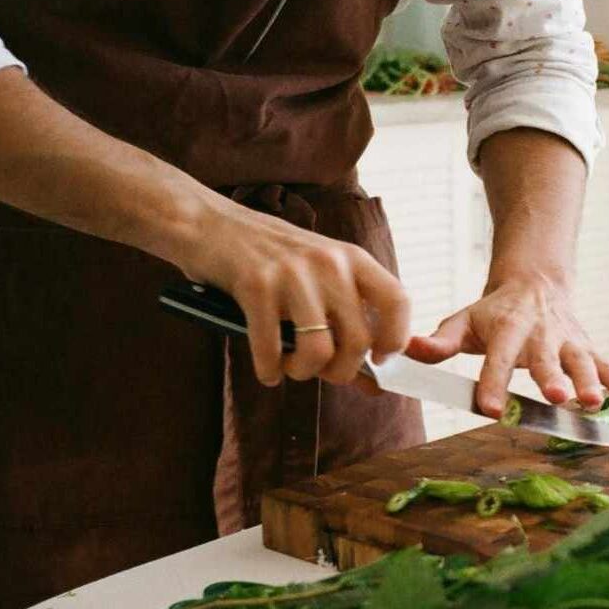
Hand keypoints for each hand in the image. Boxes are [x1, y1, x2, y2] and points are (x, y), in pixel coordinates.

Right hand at [179, 196, 409, 387]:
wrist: (210, 224)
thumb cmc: (270, 258)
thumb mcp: (318, 276)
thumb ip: (347, 321)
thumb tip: (375, 384)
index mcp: (352, 258)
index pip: (398, 302)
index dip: (395, 339)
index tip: (378, 360)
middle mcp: (329, 263)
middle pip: (359, 340)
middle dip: (341, 371)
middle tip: (322, 371)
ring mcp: (293, 273)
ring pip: (319, 350)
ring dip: (304, 372)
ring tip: (291, 367)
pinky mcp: (256, 285)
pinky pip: (271, 349)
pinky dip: (269, 370)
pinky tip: (267, 369)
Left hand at [407, 273, 608, 416]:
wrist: (535, 282)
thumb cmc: (494, 311)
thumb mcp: (464, 320)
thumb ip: (440, 341)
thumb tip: (409, 351)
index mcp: (506, 329)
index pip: (497, 359)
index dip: (493, 383)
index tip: (490, 409)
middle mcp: (540, 334)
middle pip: (546, 359)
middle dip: (552, 378)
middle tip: (557, 397)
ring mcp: (567, 340)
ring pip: (582, 360)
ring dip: (590, 381)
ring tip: (593, 403)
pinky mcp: (587, 346)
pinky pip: (606, 363)